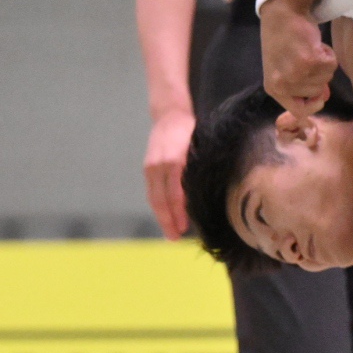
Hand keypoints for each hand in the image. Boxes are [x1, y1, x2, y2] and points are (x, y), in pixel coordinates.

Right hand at [145, 109, 195, 237]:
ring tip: (170, 233)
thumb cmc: (192, 131)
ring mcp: (150, 167)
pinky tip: (166, 217)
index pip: (174, 194)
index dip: (178, 213)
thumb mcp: (199, 147)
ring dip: (161, 217)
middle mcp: (158, 165)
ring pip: (154, 197)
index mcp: (174, 161)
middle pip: (160, 199)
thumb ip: (198, 169)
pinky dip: (158, 206)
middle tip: (174, 238)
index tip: (183, 229)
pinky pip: (152, 191)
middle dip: (167, 221)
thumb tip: (204, 195)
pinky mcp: (148, 168)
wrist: (170, 114)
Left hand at [260, 0, 336, 116]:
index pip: (299, 112)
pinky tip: (316, 44)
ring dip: (324, 63)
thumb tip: (322, 97)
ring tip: (310, 49)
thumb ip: (301, 86)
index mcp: (274, 88)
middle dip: (319, 76)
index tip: (320, 95)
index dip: (314, 105)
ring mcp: (297, 73)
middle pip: (318, 93)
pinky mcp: (310, 61)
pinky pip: (332, 65)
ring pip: (326, 78)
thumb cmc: (282, 39)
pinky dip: (329, 54)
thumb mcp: (284, 68)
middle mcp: (284, 85)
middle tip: (308, 58)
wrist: (282, 14)